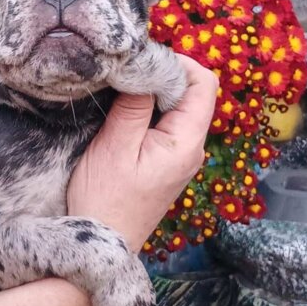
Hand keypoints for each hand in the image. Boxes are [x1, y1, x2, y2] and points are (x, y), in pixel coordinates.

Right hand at [68, 55, 217, 250]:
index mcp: (187, 143)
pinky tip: (123, 113)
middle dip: (163, 76)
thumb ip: (135, 105)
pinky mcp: (165, 164)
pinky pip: (165, 126)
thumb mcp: (115, 146)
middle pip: (192, 94)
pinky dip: (148, 111)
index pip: (204, 84)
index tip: (144, 59)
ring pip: (177, 109)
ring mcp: (180, 158)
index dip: (179, 63)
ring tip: (122, 91)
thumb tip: (147, 67)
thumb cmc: (105, 199)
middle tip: (128, 72)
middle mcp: (191, 149)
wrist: (101, 246)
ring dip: (153, 94)